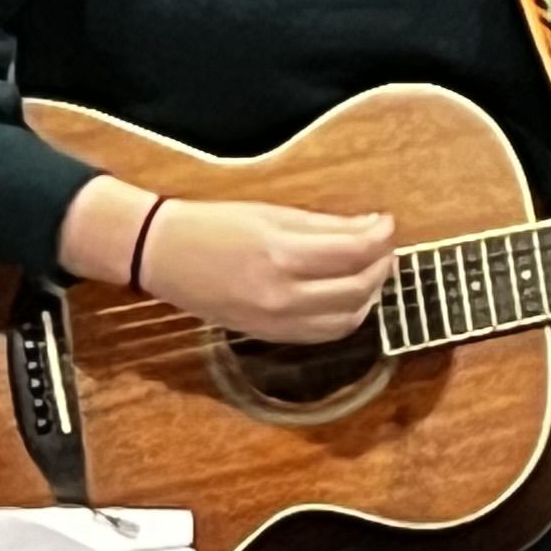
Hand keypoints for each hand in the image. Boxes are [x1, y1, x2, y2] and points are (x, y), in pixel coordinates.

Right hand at [126, 197, 395, 343]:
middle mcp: (282, 295)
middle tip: (383, 245)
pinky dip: (346, 315)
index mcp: (282, 255)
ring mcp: (276, 321)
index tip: (387, 222)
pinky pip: (324, 334)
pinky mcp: (269, 336)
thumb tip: (373, 227)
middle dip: (381, 265)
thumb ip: (326, 225)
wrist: (163, 255)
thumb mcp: (272, 214)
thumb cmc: (214, 226)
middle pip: (358, 289)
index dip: (381, 236)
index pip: (355, 252)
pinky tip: (346, 295)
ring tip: (369, 270)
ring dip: (369, 294)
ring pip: (347, 319)